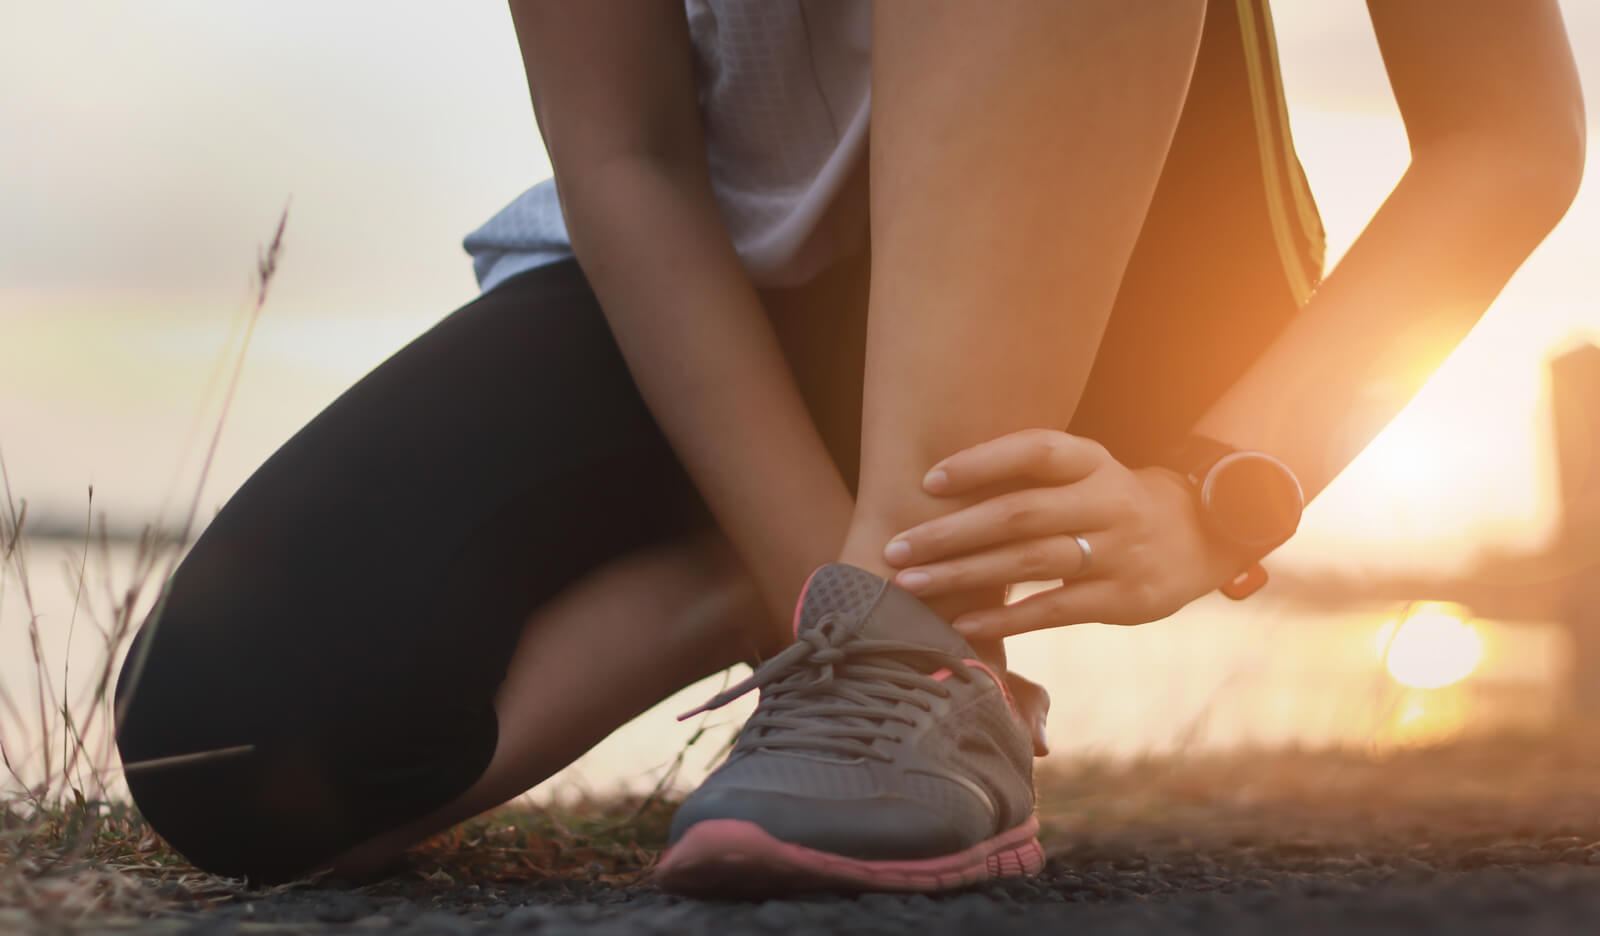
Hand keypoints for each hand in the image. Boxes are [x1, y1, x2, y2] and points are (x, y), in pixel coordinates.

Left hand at [882, 429, 1245, 639]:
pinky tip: (962, 624)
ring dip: (964, 575)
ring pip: (1031, 562)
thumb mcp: (1084, 472)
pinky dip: (1005, 619)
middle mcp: (1107, 502)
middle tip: (896, 547)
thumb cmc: (1109, 502)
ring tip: (911, 583)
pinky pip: (1054, 610)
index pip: (1035, 451)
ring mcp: (1118, 552)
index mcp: (1092, 461)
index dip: (981, 463)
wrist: (1201, 535)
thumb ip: (1027, 476)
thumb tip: (932, 487)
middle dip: (951, 532)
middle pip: (1020, 513)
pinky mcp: (1123, 599)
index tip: (928, 481)